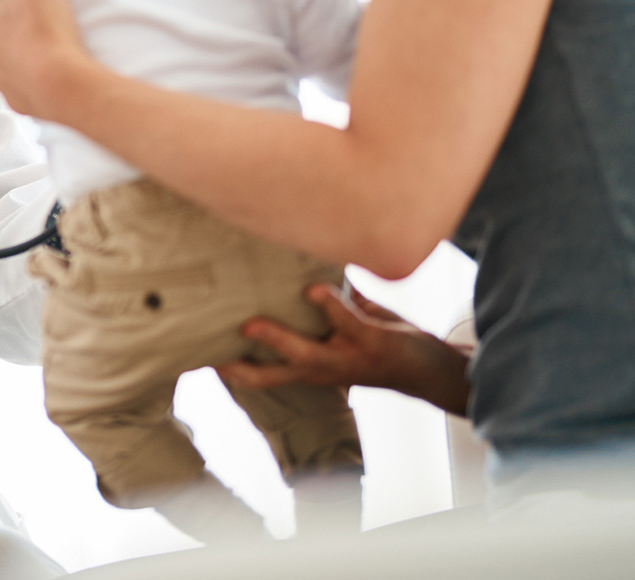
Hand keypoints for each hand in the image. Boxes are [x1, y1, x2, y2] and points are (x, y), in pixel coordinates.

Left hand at [0, 0, 93, 120]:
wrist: (65, 87)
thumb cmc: (46, 30)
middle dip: (12, 22)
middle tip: (36, 12)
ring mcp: (2, 77)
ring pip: (9, 59)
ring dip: (24, 51)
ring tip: (48, 41)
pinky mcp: (20, 99)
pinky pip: (24, 85)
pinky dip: (35, 77)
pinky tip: (53, 69)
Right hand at [215, 283, 471, 415]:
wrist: (432, 370)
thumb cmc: (381, 343)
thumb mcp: (348, 328)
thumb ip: (327, 302)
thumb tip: (300, 258)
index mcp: (313, 368)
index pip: (265, 375)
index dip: (234, 371)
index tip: (202, 359)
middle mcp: (324, 369)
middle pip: (275, 372)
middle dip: (244, 366)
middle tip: (212, 352)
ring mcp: (345, 357)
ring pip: (304, 353)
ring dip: (277, 339)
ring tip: (251, 324)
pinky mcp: (369, 341)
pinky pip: (345, 321)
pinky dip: (330, 303)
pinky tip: (315, 287)